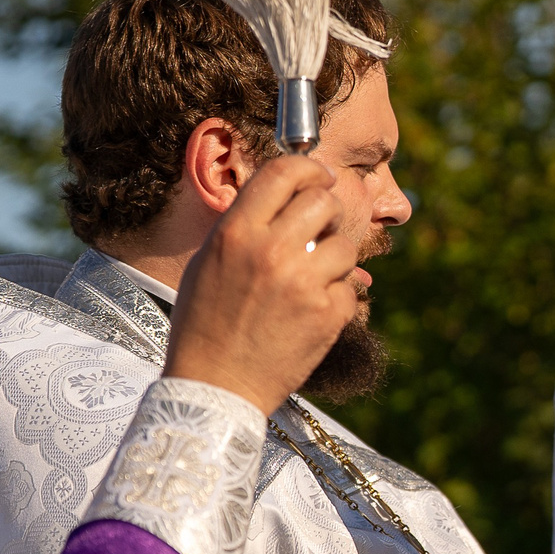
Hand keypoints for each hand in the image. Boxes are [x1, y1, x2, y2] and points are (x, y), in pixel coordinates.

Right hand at [165, 155, 357, 413]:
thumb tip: (284, 194)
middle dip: (327, 211)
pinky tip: (310, 311)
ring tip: (312, 276)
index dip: (309, 167)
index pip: (283, 172)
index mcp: (236, 233)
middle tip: (320, 227)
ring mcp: (304, 283)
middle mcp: (271, 251)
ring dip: (333, 256)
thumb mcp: (207, 262)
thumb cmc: (204, 324)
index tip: (320, 174)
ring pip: (344, 244)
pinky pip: (349, 286)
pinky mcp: (328, 315)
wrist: (215, 387)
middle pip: (323, 201)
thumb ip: (245, 225)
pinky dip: (336, 296)